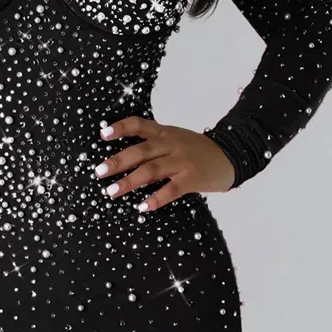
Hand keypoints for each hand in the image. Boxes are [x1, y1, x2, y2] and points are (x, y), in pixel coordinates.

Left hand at [94, 115, 235, 210]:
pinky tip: (143, 206)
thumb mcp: (176, 141)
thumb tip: (126, 164)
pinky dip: (156, 198)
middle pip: (141, 150)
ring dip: (129, 181)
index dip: (120, 128)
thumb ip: (154, 149)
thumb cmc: (198, 151)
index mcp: (165, 133)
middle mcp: (172, 144)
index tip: (103, 134)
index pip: (139, 124)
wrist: (233, 156)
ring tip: (112, 191)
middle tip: (99, 172)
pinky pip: (171, 189)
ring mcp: (182, 161)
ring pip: (151, 170)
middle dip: (118, 161)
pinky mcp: (193, 178)